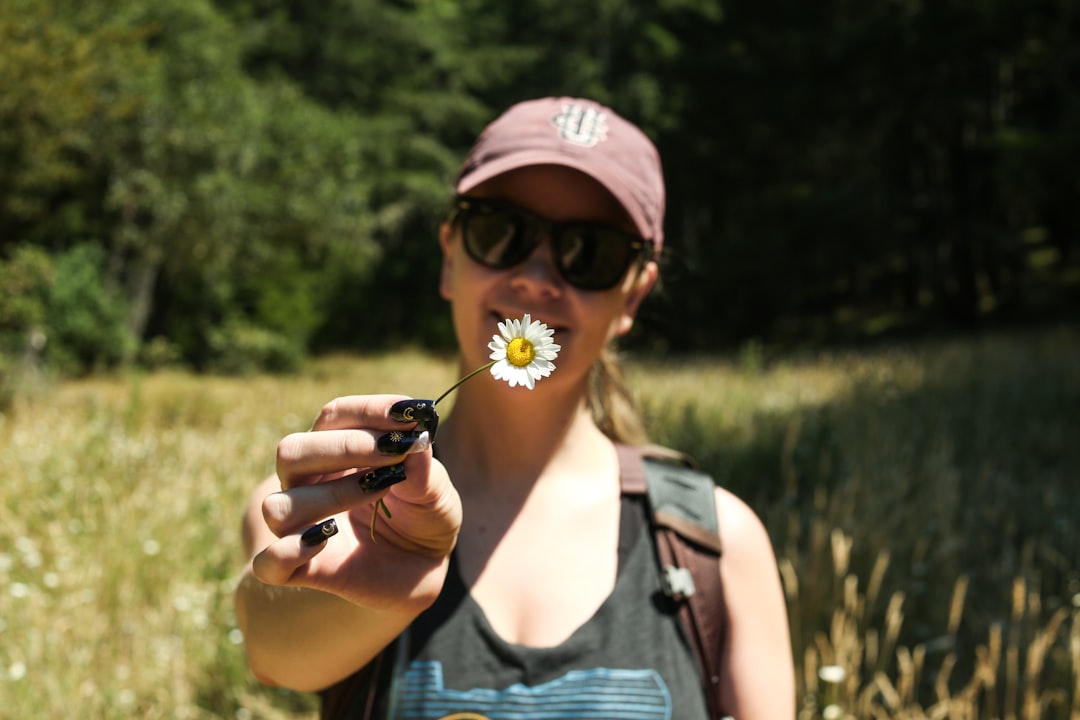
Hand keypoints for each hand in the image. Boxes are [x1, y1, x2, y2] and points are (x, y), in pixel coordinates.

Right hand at [250, 394, 460, 611]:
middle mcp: (310, 484)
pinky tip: (327, 538)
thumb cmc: (426, 517)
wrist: (428, 567)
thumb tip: (415, 439)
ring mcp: (302, 527)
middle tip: (394, 453)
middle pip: (292, 451)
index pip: (334, 416)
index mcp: (338, 452)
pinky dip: (289, 551)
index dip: (368, 411)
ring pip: (278, 505)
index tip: (408, 414)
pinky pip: (270, 564)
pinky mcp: (305, 570)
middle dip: (347, 446)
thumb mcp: (438, 492)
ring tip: (378, 494)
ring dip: (331, 494)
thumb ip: (425, 469)